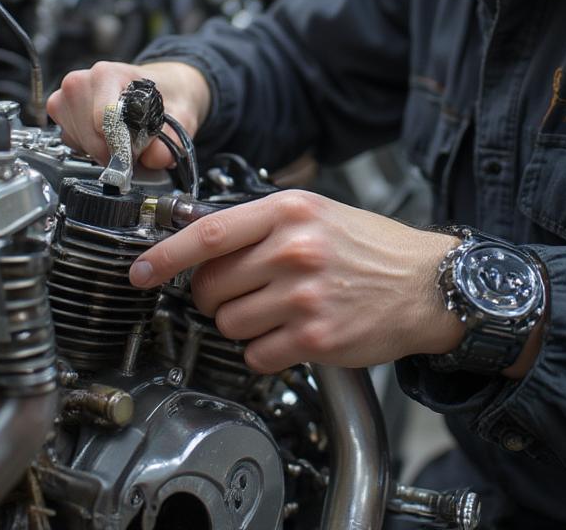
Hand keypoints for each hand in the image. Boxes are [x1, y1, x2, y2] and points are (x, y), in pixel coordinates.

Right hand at [46, 60, 210, 167]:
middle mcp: (80, 81)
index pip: (102, 122)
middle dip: (112, 151)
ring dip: (100, 150)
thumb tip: (156, 159)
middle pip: (89, 136)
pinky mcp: (60, 109)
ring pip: (78, 141)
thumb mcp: (181, 116)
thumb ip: (171, 141)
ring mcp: (66, 95)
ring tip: (122, 137)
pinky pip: (70, 141)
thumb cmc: (166, 95)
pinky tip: (106, 136)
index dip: (121, 146)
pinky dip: (89, 147)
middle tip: (134, 147)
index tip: (137, 154)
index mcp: (107, 74)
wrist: (162, 85)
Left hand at [129, 189, 465, 370]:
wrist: (426, 283)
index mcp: (288, 211)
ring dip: (239, 324)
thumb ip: (259, 223)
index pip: (207, 234)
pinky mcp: (316, 336)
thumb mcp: (313, 212)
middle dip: (211, 296)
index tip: (140, 271)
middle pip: (212, 284)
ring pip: (229, 322)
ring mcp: (304, 295)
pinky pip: (258, 354)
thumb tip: (199, 240)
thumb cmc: (367, 246)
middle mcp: (293, 250)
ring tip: (271, 312)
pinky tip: (288, 334)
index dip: (165, 256)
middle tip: (235, 293)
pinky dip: (263, 351)